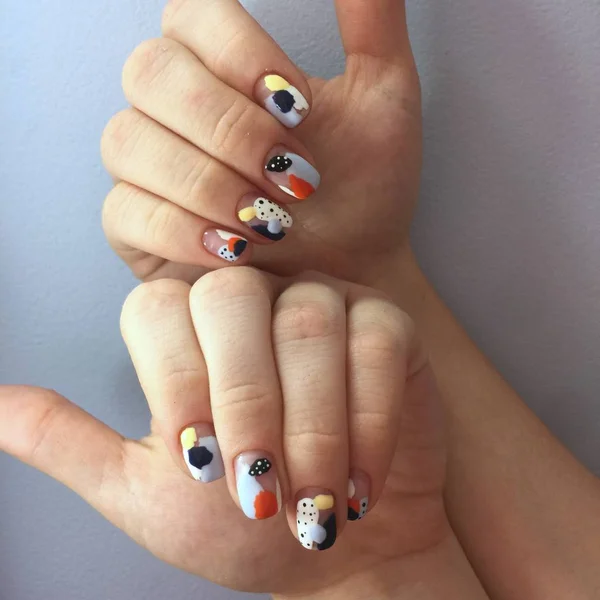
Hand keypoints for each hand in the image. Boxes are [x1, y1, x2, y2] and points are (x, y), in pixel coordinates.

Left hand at [0, 269, 445, 595]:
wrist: (340, 549)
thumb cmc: (243, 526)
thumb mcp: (146, 494)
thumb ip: (73, 444)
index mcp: (189, 332)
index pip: (158, 309)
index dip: (176, 382)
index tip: (200, 465)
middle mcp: (255, 302)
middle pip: (233, 299)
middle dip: (246, 400)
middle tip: (258, 489)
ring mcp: (324, 304)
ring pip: (309, 321)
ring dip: (312, 424)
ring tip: (314, 500)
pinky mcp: (388, 325)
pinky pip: (377, 341)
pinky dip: (368, 418)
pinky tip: (359, 477)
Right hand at [101, 0, 420, 283]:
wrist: (355, 266)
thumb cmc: (367, 189)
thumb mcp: (383, 99)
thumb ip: (370, 21)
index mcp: (222, 66)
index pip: (191, 16)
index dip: (240, 57)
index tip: (298, 108)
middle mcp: (172, 109)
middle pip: (150, 73)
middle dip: (227, 127)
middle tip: (291, 174)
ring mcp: (146, 168)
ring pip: (128, 141)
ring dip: (209, 183)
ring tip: (271, 219)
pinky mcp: (135, 228)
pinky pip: (125, 213)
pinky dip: (183, 231)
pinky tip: (237, 249)